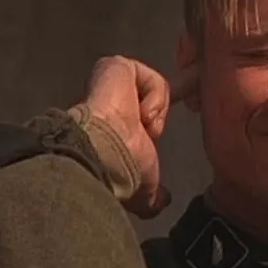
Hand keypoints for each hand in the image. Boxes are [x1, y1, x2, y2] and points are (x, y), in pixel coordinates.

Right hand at [74, 55, 192, 218]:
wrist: (103, 153)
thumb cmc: (119, 172)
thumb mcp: (143, 190)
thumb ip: (153, 196)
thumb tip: (164, 201)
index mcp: (112, 129)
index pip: (136, 120)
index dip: (153, 126)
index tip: (156, 135)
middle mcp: (108, 104)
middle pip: (145, 99)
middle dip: (156, 115)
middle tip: (151, 131)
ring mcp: (109, 83)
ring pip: (151, 88)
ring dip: (155, 110)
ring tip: (143, 126)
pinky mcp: (114, 67)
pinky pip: (151, 78)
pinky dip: (155, 97)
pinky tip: (141, 113)